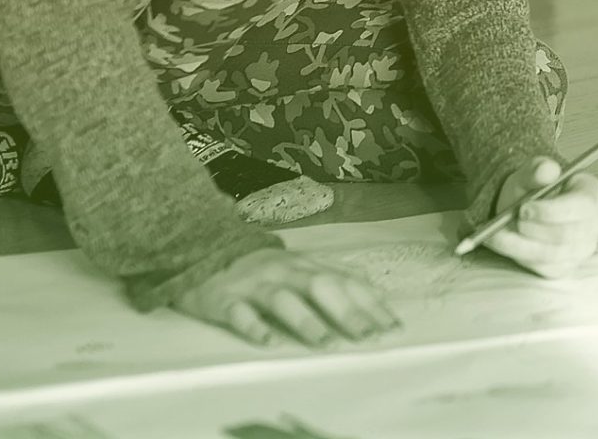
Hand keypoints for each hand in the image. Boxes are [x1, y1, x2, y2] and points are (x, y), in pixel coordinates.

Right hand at [172, 246, 399, 348]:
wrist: (203, 252)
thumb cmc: (262, 267)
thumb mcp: (301, 264)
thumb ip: (335, 272)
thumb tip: (372, 285)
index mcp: (306, 264)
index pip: (346, 282)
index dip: (371, 304)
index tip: (394, 328)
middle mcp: (284, 271)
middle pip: (321, 288)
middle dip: (348, 313)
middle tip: (371, 339)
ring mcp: (254, 284)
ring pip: (283, 299)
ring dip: (307, 321)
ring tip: (329, 344)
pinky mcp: (223, 300)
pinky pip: (239, 313)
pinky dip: (255, 327)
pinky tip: (270, 342)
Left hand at [474, 156, 597, 277]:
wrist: (521, 210)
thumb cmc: (530, 190)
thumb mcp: (528, 174)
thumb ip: (536, 169)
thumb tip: (547, 169)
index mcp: (590, 191)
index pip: (582, 206)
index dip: (552, 211)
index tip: (524, 208)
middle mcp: (594, 221)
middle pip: (569, 234)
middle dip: (535, 230)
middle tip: (513, 220)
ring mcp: (583, 247)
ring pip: (555, 254)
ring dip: (523, 245)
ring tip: (500, 232)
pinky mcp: (567, 266)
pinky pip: (546, 268)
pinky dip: (521, 257)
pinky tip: (507, 243)